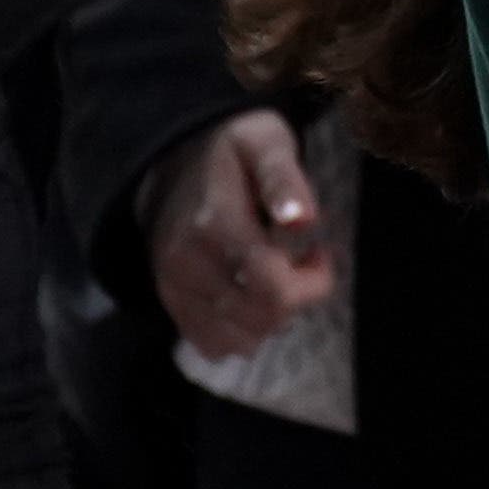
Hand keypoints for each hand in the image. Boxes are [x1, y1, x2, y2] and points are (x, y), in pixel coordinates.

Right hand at [144, 109, 336, 358]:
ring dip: (271, 319)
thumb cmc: (229, 150)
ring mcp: (173, 287)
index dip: (313, 282)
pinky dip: (241, 332)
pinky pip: (212, 345)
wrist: (170, 158)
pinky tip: (250, 297)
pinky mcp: (169, 301)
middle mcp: (187, 263)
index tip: (319, 252)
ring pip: (239, 341)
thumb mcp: (264, 142)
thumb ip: (284, 178)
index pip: (274, 288)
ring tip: (276, 278)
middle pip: (260, 319)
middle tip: (302, 264)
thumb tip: (304, 221)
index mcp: (215, 223)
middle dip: (297, 299)